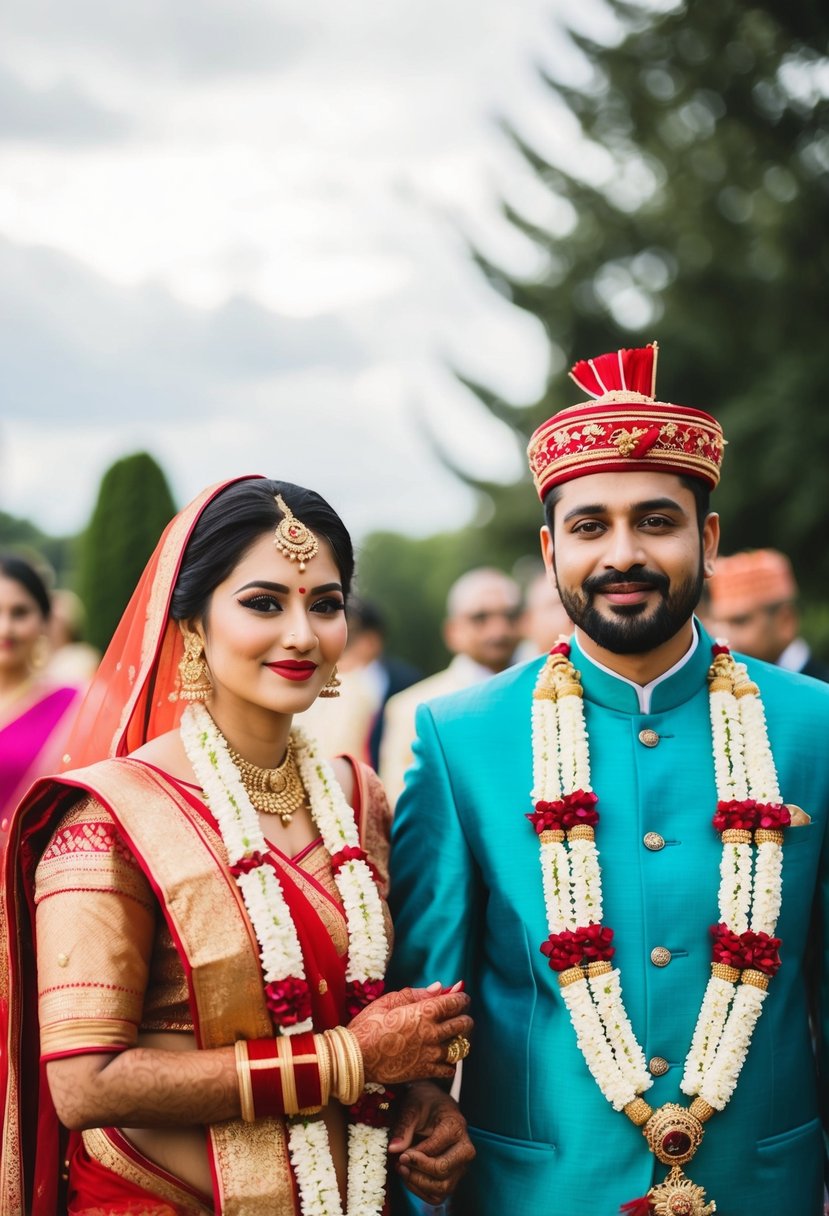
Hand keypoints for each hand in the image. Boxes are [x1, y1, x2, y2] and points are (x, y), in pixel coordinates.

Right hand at [348, 983, 471, 1085]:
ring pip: (461, 1047)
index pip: (456, 1002)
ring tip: (451, 1038)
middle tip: (458, 1017)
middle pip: (464, 1024)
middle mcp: (432, 1032)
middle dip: (464, 1017)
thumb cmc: (369, 1024)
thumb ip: (418, 994)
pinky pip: (449, 1069)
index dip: (461, 998)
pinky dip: (450, 1064)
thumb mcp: (390, 1001)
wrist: (357, 1057)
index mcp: (424, 1011)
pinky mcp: (425, 1071)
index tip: (460, 998)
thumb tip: (439, 987)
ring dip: (460, 1041)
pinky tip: (442, 1058)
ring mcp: (431, 1054)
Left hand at [388, 1080, 474, 1204]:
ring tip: (402, 1170)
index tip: (400, 1154)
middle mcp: (464, 1148)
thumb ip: (403, 1127)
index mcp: (456, 1126)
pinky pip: (440, 1195)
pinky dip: (422, 1191)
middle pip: (443, 1171)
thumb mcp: (411, 1107)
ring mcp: (461, 1165)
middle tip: (400, 1162)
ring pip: (443, 1188)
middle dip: (418, 1170)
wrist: (434, 1104)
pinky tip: (409, 1177)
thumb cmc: (423, 1102)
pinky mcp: (454, 1176)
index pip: (436, 1148)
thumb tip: (393, 1149)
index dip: (416, 1155)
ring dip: (419, 1183)